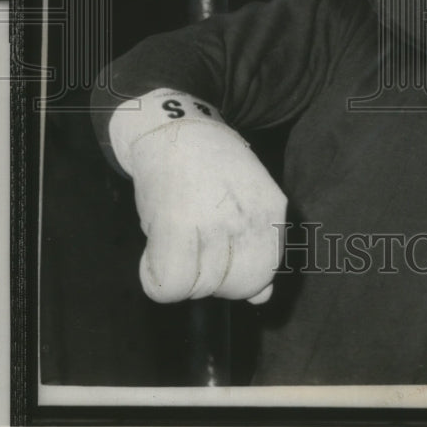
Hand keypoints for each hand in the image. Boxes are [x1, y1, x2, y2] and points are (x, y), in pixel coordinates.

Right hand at [110, 89, 286, 303]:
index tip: (218, 253)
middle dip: (214, 281)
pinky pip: (169, 285)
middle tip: (194, 250)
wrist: (173, 127)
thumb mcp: (247, 201)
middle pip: (238, 287)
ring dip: (182, 276)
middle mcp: (248, 217)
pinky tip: (154, 251)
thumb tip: (263, 299)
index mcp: (272, 209)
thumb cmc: (210, 167)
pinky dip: (156, 278)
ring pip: (200, 289)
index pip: (265, 272)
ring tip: (174, 238)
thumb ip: (257, 248)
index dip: (238, 274)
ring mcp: (213, 221)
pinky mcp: (176, 225)